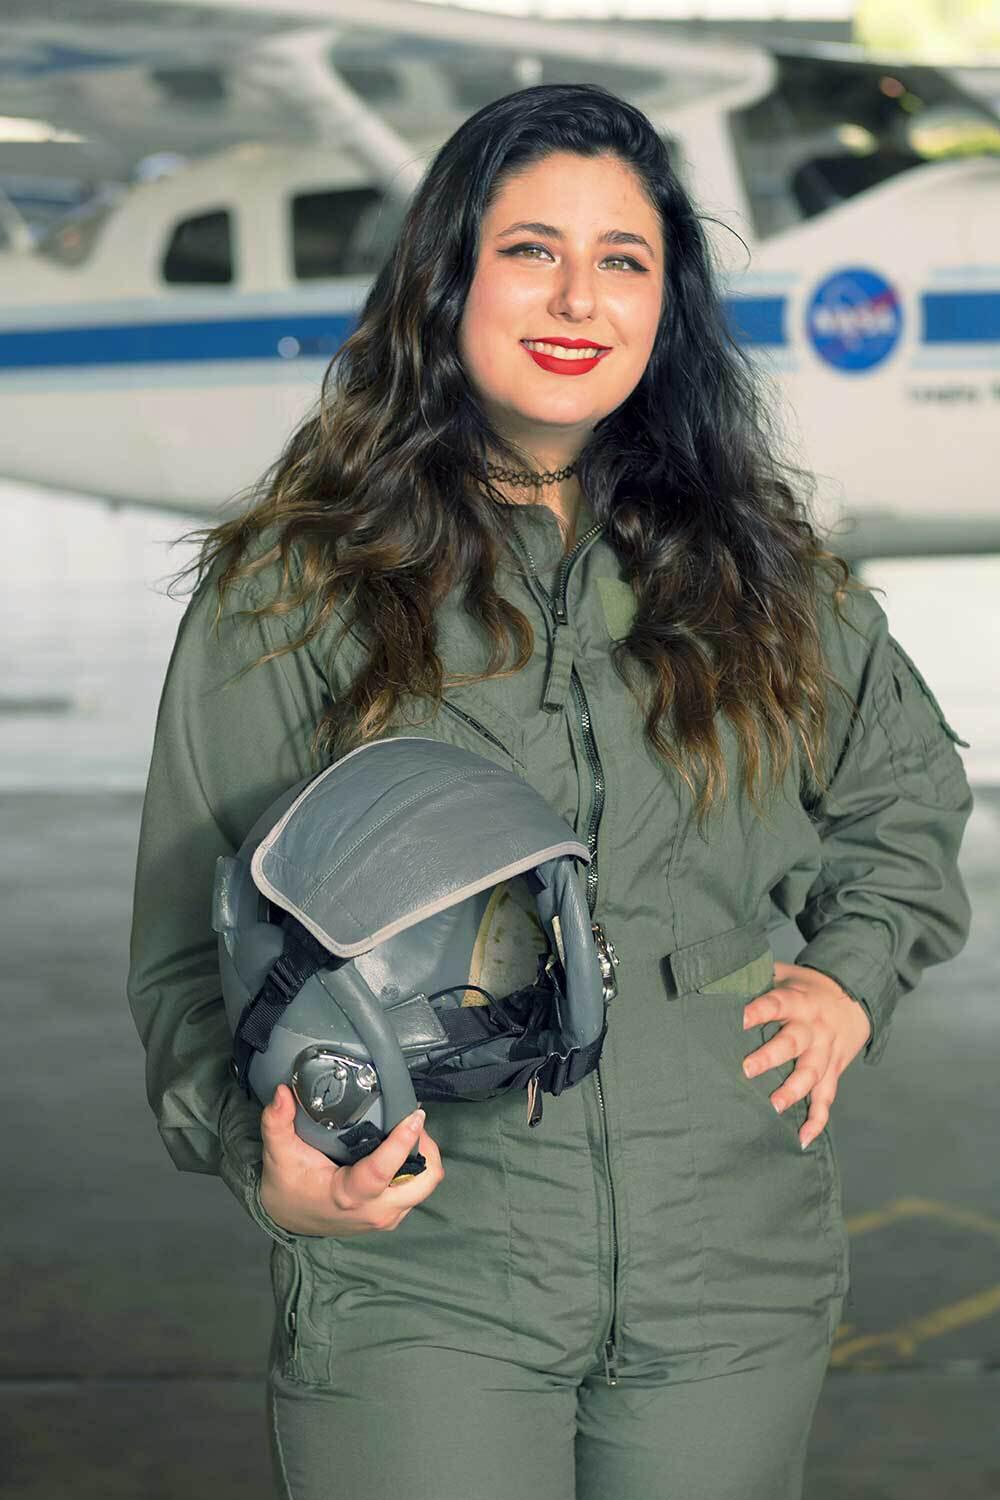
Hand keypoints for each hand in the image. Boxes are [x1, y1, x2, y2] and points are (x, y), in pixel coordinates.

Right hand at [259, 1085, 444, 1235]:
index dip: (403, 1142)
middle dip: (425, 1148)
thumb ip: (277, 1122)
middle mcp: (373, 1210)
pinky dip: (417, 1169)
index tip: (415, 1115)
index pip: (382, 1171)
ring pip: (425, 1186)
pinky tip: (400, 1150)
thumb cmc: (287, 1186)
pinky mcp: (390, 1217)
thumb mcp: (278, 1153)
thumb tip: (282, 1093)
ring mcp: (385, 1217)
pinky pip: (416, 1192)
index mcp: (347, 1194)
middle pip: (423, 1182)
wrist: (288, 1218)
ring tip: (408, 1132)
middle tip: (412, 1121)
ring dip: (424, 1158)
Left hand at [741, 961, 872, 1150]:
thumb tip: (714, 980)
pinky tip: (802, 1139)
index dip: (758, 1011)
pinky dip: (817, 1120)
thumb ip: (756, 977)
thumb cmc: (806, 986)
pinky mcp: (833, 1071)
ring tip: (774, 1106)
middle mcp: (813, 1028)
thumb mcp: (784, 973)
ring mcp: (825, 1052)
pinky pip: (827, 1098)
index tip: (738, 1019)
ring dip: (793, 1091)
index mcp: (797, 1001)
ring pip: (812, 1073)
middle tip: (746, 1068)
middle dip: (771, 1057)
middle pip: (793, 1043)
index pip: (776, 1004)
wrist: (855, 995)